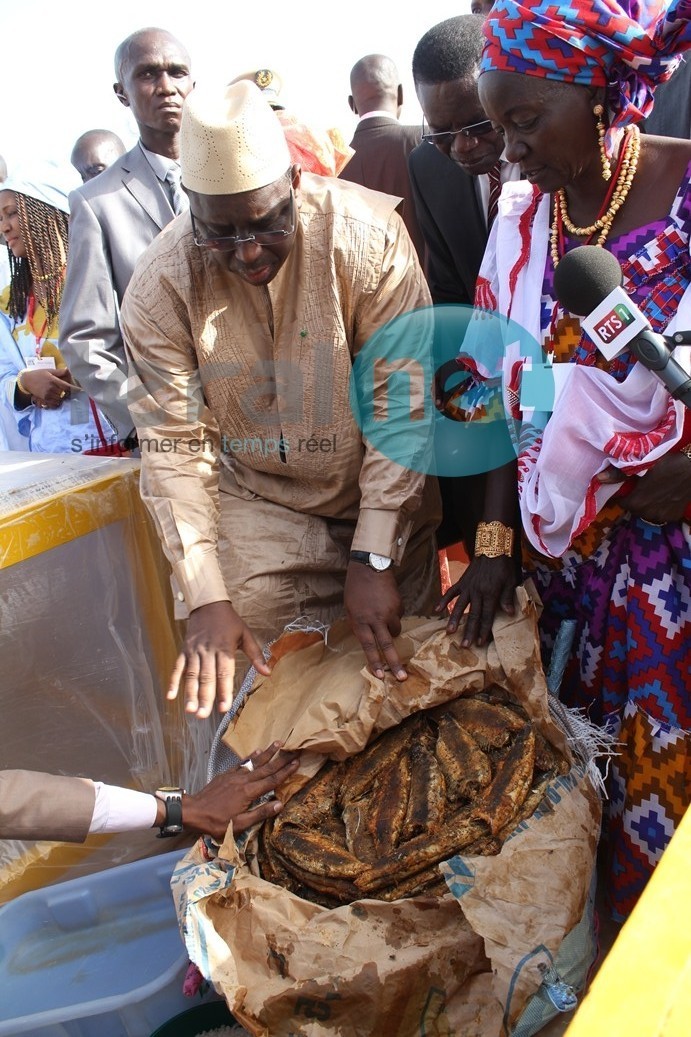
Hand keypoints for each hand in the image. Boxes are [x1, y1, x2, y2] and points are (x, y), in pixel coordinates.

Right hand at [18, 367, 73, 408]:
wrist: (26, 381)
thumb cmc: (38, 374)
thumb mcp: (48, 371)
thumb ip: (59, 372)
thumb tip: (68, 369)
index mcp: (53, 380)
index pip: (66, 387)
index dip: (74, 389)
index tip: (80, 390)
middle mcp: (51, 388)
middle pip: (65, 394)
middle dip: (69, 393)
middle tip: (72, 392)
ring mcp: (48, 395)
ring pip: (60, 399)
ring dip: (64, 397)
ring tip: (64, 395)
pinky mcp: (45, 399)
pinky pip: (55, 403)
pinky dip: (58, 402)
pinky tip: (58, 399)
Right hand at [168, 600, 270, 718]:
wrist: (208, 604)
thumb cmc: (230, 621)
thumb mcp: (246, 634)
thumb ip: (256, 654)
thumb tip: (268, 672)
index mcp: (225, 648)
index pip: (224, 673)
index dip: (224, 691)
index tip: (224, 708)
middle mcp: (208, 651)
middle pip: (206, 677)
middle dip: (204, 697)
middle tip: (203, 715)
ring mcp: (194, 652)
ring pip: (191, 675)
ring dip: (189, 693)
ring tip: (190, 710)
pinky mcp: (184, 651)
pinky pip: (178, 667)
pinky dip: (173, 681)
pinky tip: (170, 696)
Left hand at [181, 742, 299, 839]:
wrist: (193, 811)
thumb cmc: (216, 822)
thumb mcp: (239, 824)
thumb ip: (260, 813)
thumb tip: (280, 804)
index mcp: (249, 792)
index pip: (272, 780)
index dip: (286, 771)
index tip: (297, 762)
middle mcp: (244, 780)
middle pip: (266, 768)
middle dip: (281, 759)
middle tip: (294, 749)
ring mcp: (234, 775)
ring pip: (255, 762)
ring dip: (268, 752)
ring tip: (278, 743)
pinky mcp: (226, 774)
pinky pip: (242, 763)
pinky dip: (251, 756)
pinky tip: (257, 751)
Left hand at [344, 562, 405, 679]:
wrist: (370, 566)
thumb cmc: (355, 588)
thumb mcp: (349, 608)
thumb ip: (358, 625)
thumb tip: (368, 639)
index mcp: (360, 621)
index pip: (368, 646)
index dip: (375, 662)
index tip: (381, 676)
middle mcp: (376, 619)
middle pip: (387, 645)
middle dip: (395, 663)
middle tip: (402, 678)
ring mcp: (390, 612)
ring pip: (395, 630)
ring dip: (391, 630)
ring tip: (383, 618)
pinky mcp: (399, 605)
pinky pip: (399, 616)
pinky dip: (394, 615)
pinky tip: (386, 603)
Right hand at [435, 554, 516, 646]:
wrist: (492, 548)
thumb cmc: (503, 566)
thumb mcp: (510, 581)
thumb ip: (508, 598)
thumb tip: (510, 614)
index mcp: (491, 594)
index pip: (487, 616)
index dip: (483, 630)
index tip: (479, 642)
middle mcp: (477, 592)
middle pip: (473, 615)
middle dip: (468, 631)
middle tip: (464, 645)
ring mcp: (468, 587)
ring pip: (460, 606)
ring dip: (454, 619)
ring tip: (449, 631)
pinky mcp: (462, 582)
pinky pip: (451, 592)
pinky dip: (443, 600)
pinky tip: (436, 610)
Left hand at [597, 453, 690, 523]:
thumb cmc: (666, 463)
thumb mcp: (642, 465)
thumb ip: (619, 475)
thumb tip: (598, 479)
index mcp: (636, 502)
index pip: (621, 502)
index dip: (623, 494)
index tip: (627, 486)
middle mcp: (647, 513)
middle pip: (634, 508)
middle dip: (635, 499)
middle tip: (642, 486)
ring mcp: (661, 517)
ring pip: (647, 513)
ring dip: (647, 505)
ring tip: (654, 491)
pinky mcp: (673, 517)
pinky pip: (661, 515)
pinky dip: (661, 508)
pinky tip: (666, 497)